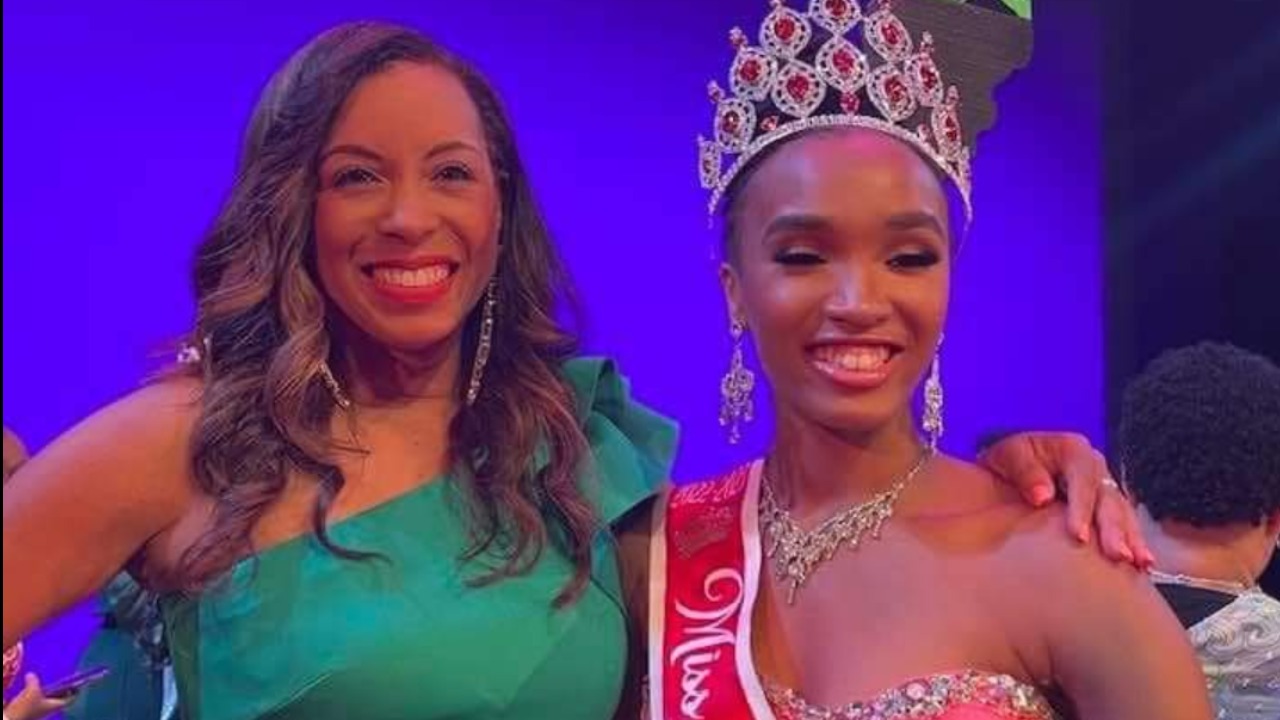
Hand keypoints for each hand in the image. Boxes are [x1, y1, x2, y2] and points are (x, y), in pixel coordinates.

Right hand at [4, 673, 70, 719]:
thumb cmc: (26, 708)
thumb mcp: (32, 691)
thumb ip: (33, 681)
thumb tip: (31, 675)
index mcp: (56, 705)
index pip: (71, 699)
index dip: (76, 690)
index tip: (78, 682)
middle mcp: (50, 709)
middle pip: (60, 698)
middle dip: (61, 689)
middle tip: (62, 679)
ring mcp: (40, 710)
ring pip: (48, 699)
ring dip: (48, 690)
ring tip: (45, 681)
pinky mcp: (31, 711)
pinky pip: (38, 700)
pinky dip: (38, 694)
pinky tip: (31, 687)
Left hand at [978, 432, 1153, 566]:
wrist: (1010, 469)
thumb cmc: (1009, 462)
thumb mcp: (1009, 455)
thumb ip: (1025, 471)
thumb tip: (1043, 496)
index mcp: (1073, 450)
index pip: (1083, 478)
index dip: (1083, 507)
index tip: (1078, 536)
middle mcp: (1095, 468)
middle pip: (1109, 498)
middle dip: (1114, 528)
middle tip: (1117, 555)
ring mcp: (1104, 487)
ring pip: (1122, 513)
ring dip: (1131, 538)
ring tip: (1139, 562)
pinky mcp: (1106, 507)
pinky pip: (1124, 524)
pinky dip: (1132, 542)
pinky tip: (1142, 564)